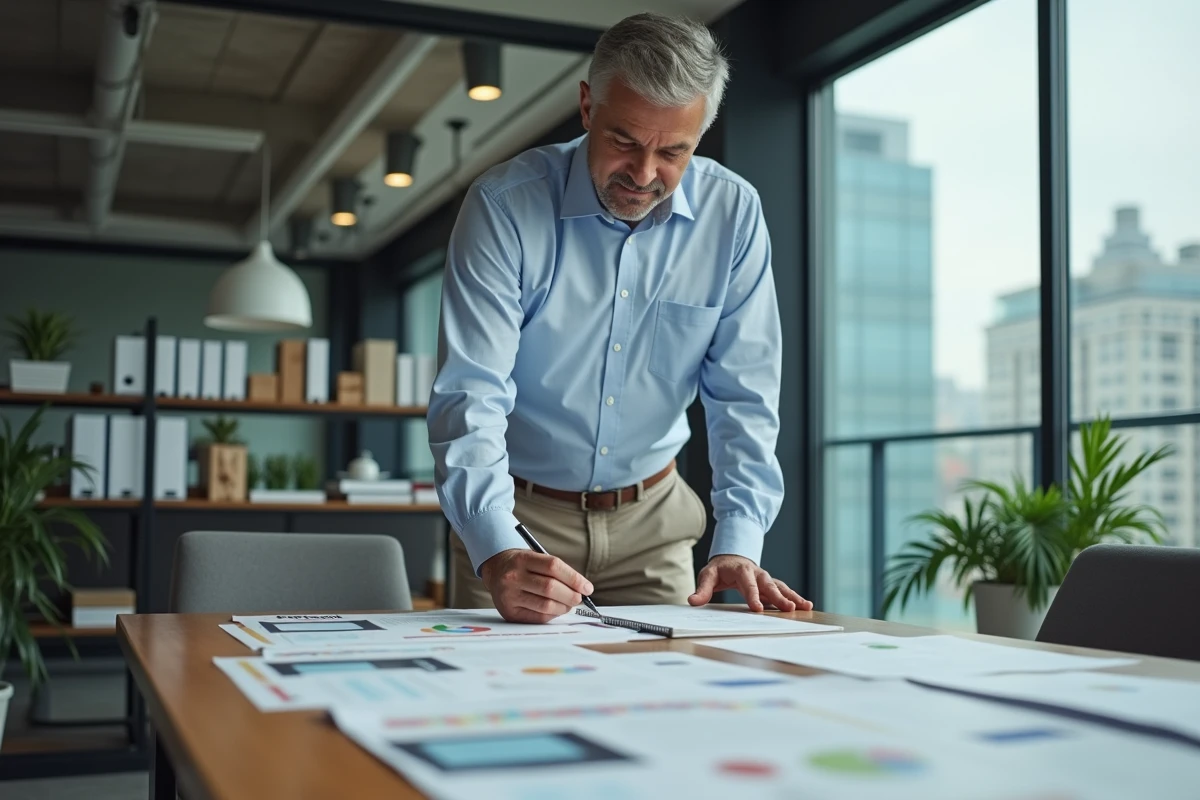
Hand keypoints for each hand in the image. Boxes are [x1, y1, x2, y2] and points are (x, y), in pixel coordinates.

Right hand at [480, 548, 593, 623]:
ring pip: (545, 605)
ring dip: (563, 607)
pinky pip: (538, 617)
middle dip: (571, 595)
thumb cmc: (522, 565)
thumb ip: (556, 571)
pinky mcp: (509, 612)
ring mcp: (509, 596)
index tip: (587, 587)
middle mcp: (513, 577)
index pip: (553, 567)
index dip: (574, 578)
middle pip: (550, 588)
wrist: (495, 570)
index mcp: (522, 559)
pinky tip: (555, 610)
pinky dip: (552, 615)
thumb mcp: (535, 557)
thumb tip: (582, 589)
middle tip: (579, 598)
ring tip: (568, 604)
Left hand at [688, 554, 813, 612]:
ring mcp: (765, 579)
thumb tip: (692, 602)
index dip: (753, 596)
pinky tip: (805, 606)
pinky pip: (784, 590)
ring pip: (780, 587)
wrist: (731, 558)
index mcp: (741, 571)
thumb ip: (702, 590)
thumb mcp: (707, 576)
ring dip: (793, 596)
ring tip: (805, 606)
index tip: (758, 609)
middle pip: (769, 585)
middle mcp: (757, 573)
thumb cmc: (719, 569)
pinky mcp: (770, 585)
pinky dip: (794, 597)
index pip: (747, 584)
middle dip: (779, 597)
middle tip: (789, 609)